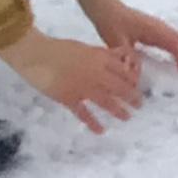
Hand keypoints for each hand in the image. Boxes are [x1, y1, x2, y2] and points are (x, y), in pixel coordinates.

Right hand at [0, 29, 145, 132]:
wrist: (36, 54)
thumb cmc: (57, 48)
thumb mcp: (84, 47)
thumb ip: (100, 55)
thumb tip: (116, 58)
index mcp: (99, 58)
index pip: (123, 70)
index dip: (132, 80)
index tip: (137, 87)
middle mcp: (96, 73)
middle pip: (120, 87)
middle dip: (132, 97)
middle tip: (140, 104)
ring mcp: (83, 87)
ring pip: (106, 101)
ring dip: (119, 110)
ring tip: (128, 117)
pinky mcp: (69, 98)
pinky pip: (84, 113)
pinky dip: (93, 122)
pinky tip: (100, 130)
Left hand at [78, 0, 177, 81]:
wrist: (107, 9)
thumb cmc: (111, 23)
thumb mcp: (116, 41)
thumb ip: (127, 57)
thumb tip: (137, 74)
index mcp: (154, 30)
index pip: (176, 44)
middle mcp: (162, 28)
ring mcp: (161, 29)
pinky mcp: (157, 32)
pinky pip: (175, 42)